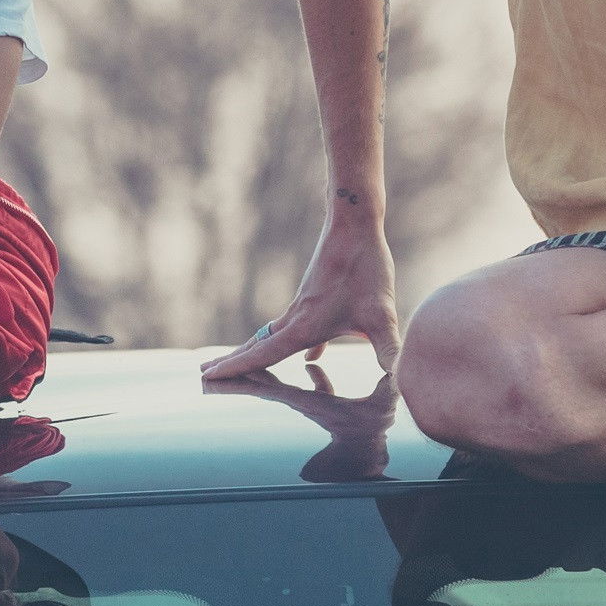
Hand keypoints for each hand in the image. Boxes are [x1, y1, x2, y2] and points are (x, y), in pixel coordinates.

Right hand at [199, 218, 398, 379]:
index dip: (235, 369)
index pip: (262, 356)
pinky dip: (288, 343)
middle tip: (202, 374)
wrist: (355, 224)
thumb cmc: (365, 267)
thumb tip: (402, 381)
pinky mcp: (315, 298)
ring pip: (271, 336)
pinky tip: (314, 355)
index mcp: (303, 328)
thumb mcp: (381, 315)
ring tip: (237, 363)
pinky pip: (292, 327)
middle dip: (232, 363)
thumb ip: (390, 350)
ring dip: (254, 352)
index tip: (206, 377)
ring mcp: (303, 307)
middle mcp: (296, 319)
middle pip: (256, 347)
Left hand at [210, 365, 399, 481]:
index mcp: (309, 402)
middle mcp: (300, 403)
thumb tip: (396, 373)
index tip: (217, 380)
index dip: (245, 382)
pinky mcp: (312, 402)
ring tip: (221, 373)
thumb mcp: (381, 404)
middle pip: (259, 389)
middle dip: (231, 383)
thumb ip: (387, 386)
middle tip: (201, 378)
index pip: (271, 389)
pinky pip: (288, 386)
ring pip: (269, 386)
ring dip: (247, 378)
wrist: (369, 451)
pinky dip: (281, 376)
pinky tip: (306, 365)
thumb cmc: (374, 428)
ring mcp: (304, 403)